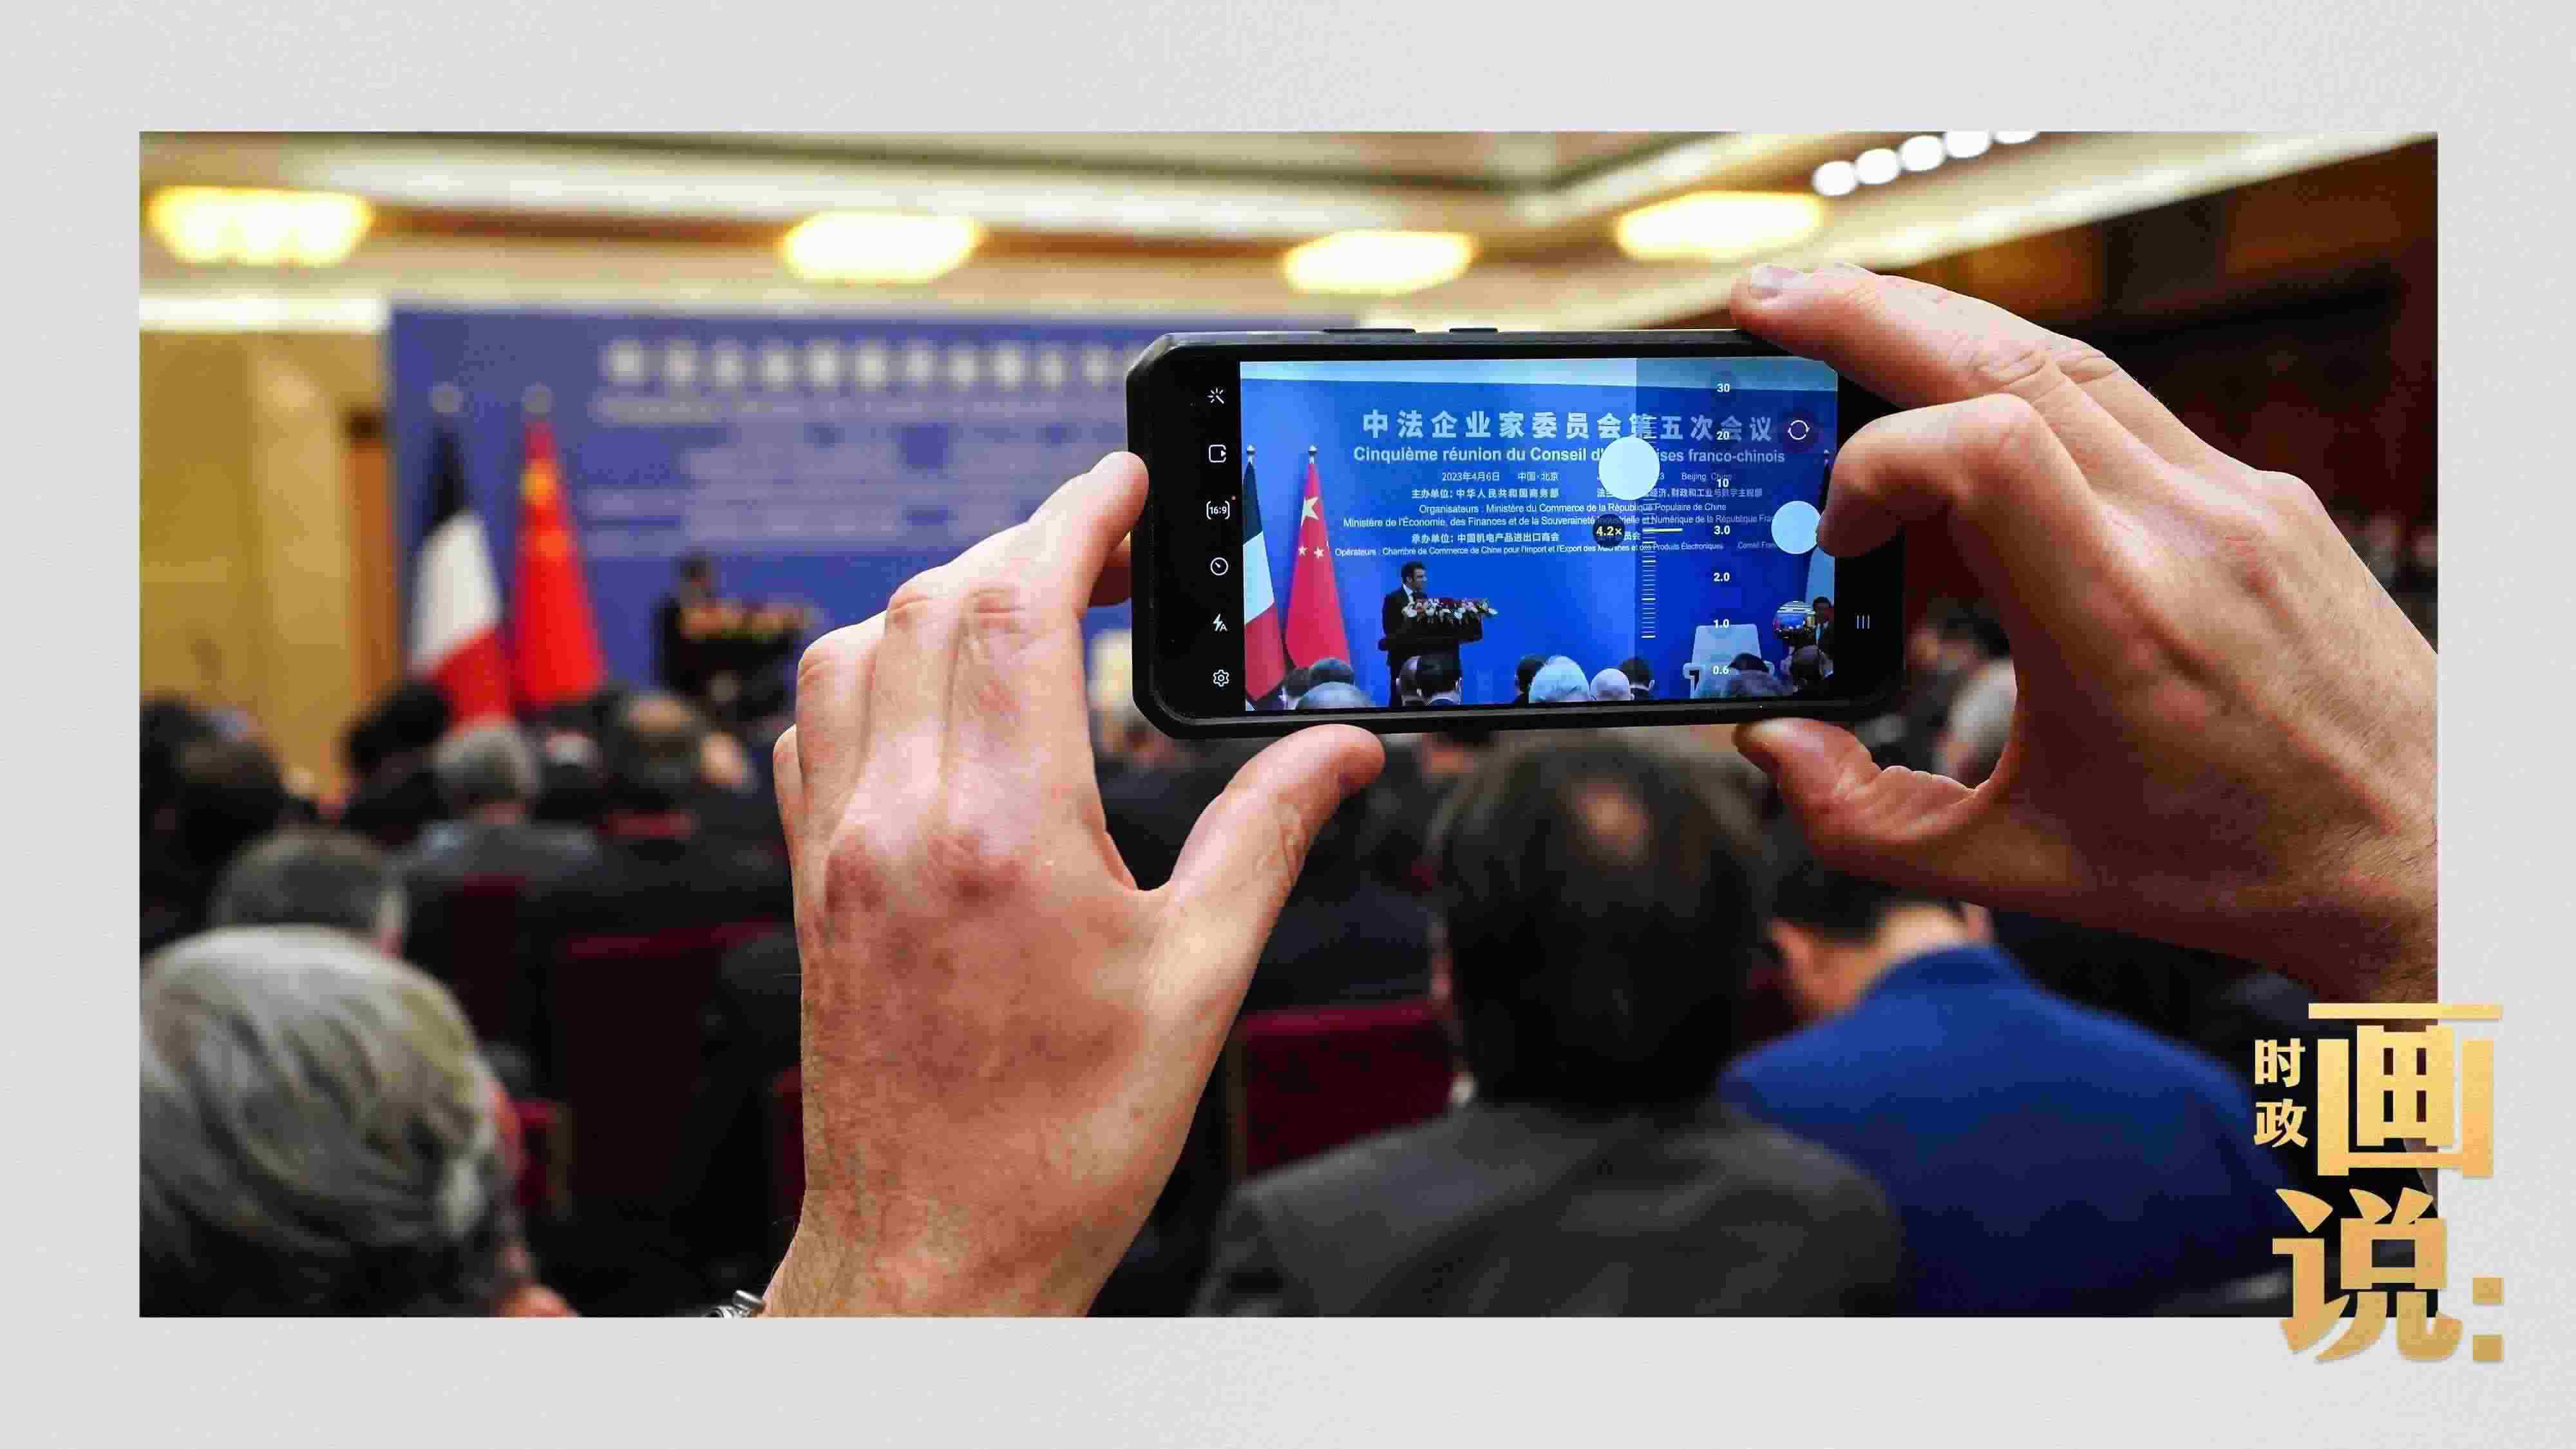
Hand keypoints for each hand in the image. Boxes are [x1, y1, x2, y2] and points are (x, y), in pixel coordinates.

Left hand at [764, 453, 1383, 1313]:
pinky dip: (870, 672)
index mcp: (1004, 833)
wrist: (934, 1250)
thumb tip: (1340, 752)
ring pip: (854, 648)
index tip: (1123, 482)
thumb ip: (1267, 840)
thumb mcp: (1198, 984)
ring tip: (1022, 605)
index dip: (1076, 516)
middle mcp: (899, 821)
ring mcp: (838, 849)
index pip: (1018, 604)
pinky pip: (812, 725)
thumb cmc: (1059, 1142)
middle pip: (933, 602)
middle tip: (1103, 541)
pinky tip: (931, 698)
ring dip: (937, 599)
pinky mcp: (811, 883)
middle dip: (1022, 544)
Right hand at [1728, 264, 2434, 1001]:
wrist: (2419, 848)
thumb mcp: (2022, 867)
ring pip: (2065, 356)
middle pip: (2008, 360)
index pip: (1983, 448)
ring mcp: (2233, 497)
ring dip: (1937, 322)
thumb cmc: (2226, 863)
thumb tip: (1771, 742)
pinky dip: (2017, 381)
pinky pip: (2118, 402)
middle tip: (1767, 305)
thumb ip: (1866, 819)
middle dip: (1867, 314)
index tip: (1837, 538)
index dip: (1876, 463)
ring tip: (1840, 315)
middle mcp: (2183, 533)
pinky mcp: (2258, 493)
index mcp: (2120, 623)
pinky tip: (1958, 402)